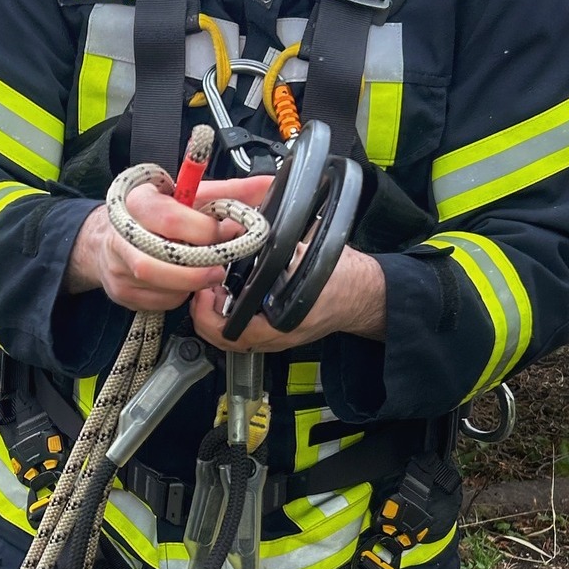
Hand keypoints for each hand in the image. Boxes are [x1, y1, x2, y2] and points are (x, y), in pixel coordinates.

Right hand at [66, 183, 234, 310]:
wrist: (109, 236)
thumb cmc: (155, 213)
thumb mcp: (188, 196)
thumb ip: (229, 193)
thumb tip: (267, 186)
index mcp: (138, 202)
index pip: (171, 220)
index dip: (204, 231)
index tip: (226, 232)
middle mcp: (121, 234)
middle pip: (160, 260)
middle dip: (198, 267)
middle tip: (220, 267)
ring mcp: (119, 266)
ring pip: (162, 285)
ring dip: (191, 283)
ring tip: (205, 273)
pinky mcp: (122, 293)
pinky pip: (160, 301)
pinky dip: (180, 296)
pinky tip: (184, 283)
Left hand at [190, 244, 386, 351]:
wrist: (366, 294)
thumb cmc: (345, 276)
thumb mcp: (312, 254)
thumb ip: (281, 248)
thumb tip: (252, 228)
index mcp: (286, 320)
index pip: (236, 331)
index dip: (211, 313)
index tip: (206, 290)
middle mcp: (278, 336)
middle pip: (225, 340)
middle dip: (205, 316)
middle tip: (202, 290)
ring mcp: (277, 339)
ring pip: (231, 340)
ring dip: (214, 319)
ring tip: (210, 292)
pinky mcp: (277, 334)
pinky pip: (243, 335)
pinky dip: (228, 320)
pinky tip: (227, 298)